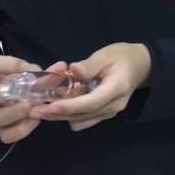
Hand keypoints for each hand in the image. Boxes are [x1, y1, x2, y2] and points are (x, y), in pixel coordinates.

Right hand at [0, 55, 42, 142]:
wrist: (7, 97)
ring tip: (34, 105)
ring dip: (19, 112)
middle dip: (6, 94)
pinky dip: (23, 128)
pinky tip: (35, 119)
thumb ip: (40, 71)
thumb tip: (61, 67)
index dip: (7, 64)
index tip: (26, 67)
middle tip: (27, 91)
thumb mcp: (24, 71)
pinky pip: (7, 135)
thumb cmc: (16, 79)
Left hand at [29, 42, 150, 130]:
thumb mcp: (107, 54)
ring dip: (61, 116)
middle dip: (57, 114)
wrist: (140, 65)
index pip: (91, 103)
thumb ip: (90, 64)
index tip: (48, 106)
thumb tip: (73, 70)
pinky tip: (58, 105)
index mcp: (116, 89)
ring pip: (81, 120)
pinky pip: (84, 119)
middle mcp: (113, 106)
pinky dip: (70, 115)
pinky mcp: (104, 113)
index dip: (69, 106)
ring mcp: (110, 112)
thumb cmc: (122, 56)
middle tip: (33, 110)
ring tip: (43, 106)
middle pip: (82, 115)